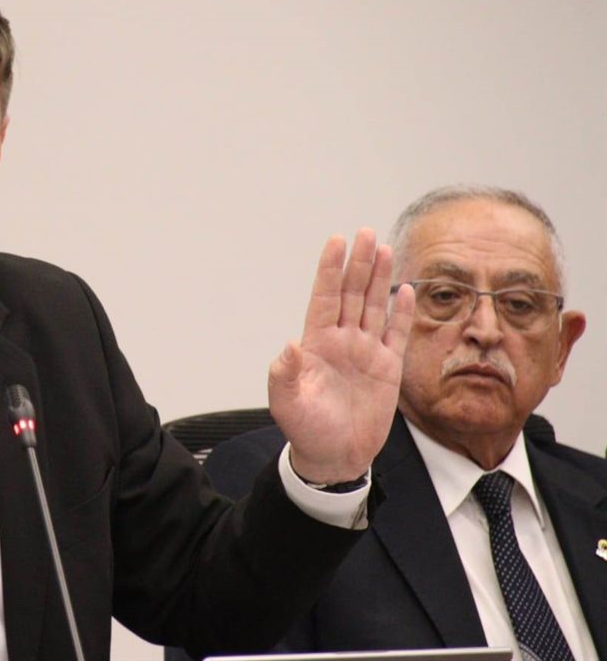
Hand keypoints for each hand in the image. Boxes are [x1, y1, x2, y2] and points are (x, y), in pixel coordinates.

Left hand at [268, 228, 414, 483]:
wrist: (334, 458)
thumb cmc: (306, 430)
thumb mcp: (286, 404)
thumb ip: (284, 374)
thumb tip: (288, 346)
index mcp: (316, 344)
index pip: (325, 298)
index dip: (330, 270)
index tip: (336, 241)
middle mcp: (341, 342)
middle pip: (352, 294)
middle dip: (358, 263)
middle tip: (366, 232)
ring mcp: (365, 353)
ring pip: (374, 307)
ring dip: (379, 279)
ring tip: (385, 248)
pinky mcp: (387, 369)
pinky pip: (396, 334)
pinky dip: (401, 313)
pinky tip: (405, 290)